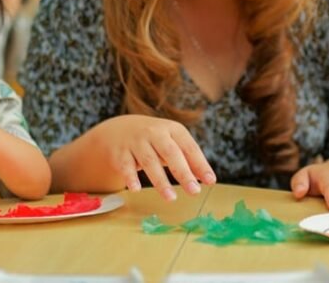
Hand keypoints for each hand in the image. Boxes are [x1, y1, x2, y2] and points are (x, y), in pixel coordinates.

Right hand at [90, 115, 215, 200]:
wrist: (119, 130)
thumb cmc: (154, 140)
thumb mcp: (172, 143)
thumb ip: (189, 159)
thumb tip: (207, 179)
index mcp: (172, 129)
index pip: (189, 147)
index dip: (200, 164)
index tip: (210, 181)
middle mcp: (155, 133)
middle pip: (171, 153)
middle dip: (183, 173)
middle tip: (194, 191)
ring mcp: (136, 142)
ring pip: (149, 161)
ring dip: (161, 181)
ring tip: (171, 198)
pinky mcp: (120, 152)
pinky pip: (126, 166)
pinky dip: (131, 177)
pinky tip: (136, 190)